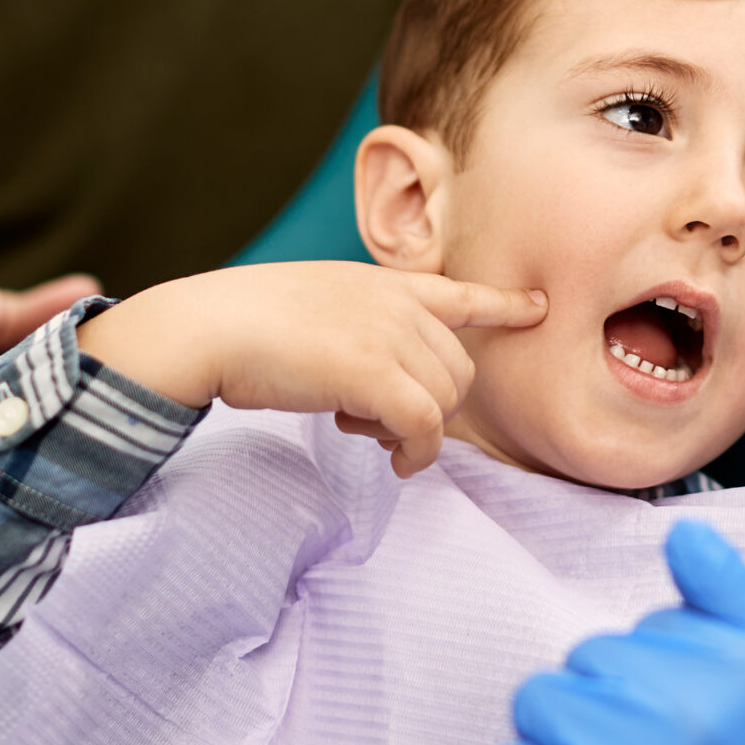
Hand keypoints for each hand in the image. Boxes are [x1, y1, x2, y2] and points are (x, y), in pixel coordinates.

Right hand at [73, 260, 546, 477]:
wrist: (207, 327)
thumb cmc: (243, 325)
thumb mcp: (315, 307)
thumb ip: (356, 329)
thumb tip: (373, 385)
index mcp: (381, 284)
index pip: (458, 290)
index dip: (502, 303)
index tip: (537, 306)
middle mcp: (395, 303)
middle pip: (459, 370)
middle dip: (430, 406)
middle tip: (374, 420)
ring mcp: (387, 334)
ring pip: (446, 401)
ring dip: (414, 430)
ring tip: (362, 428)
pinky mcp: (373, 373)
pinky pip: (425, 428)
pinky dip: (416, 454)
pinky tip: (393, 461)